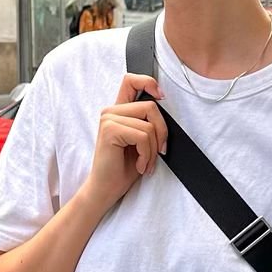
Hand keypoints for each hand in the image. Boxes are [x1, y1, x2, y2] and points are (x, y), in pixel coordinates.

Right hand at [84, 73, 167, 214]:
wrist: (106, 190)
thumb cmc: (124, 169)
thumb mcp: (141, 142)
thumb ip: (147, 122)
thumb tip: (164, 108)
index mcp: (118, 111)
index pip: (131, 80)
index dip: (148, 82)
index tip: (161, 96)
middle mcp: (111, 111)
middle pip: (151, 107)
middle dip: (162, 132)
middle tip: (158, 153)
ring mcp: (109, 119)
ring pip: (149, 125)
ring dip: (153, 150)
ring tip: (145, 163)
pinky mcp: (110, 130)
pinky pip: (143, 136)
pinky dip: (147, 155)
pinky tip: (139, 166)